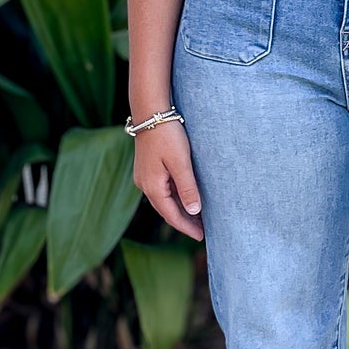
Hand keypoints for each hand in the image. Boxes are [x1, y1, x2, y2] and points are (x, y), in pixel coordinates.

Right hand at [132, 120, 203, 240]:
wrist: (151, 111)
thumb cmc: (168, 134)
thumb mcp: (181, 162)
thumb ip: (188, 187)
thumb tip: (195, 211)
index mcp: (152, 186)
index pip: (171, 215)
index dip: (186, 227)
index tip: (202, 237)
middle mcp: (145, 185)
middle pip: (166, 210)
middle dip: (184, 222)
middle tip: (203, 231)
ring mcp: (145, 176)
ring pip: (165, 200)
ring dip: (181, 210)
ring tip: (199, 218)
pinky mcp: (148, 168)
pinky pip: (163, 190)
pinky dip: (176, 198)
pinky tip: (187, 198)